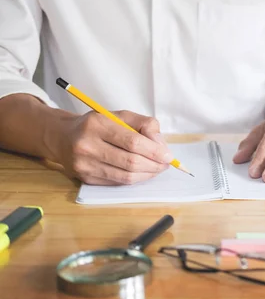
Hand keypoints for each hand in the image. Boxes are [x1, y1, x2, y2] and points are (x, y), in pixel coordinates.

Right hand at [52, 110, 171, 184]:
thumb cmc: (97, 125)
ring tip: (157, 169)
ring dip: (147, 175)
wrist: (63, 137)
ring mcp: (84, 164)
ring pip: (125, 176)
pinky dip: (134, 179)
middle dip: (154, 165)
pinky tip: (142, 173)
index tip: (168, 156)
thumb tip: (161, 145)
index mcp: (97, 124)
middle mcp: (87, 145)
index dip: (154, 151)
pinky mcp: (85, 178)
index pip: (133, 142)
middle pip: (130, 162)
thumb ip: (144, 124)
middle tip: (165, 164)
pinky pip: (117, 182)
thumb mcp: (119, 115)